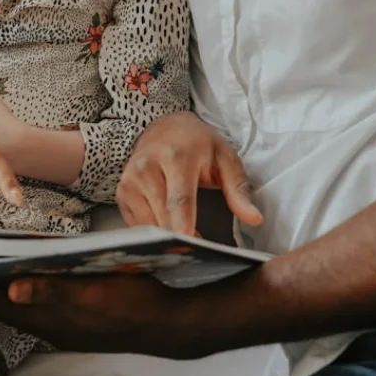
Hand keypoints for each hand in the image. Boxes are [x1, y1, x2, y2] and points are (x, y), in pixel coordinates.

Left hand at [0, 273, 206, 357]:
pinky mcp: (76, 319)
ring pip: (21, 304)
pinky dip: (23, 289)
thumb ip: (53, 290)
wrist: (169, 322)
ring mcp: (64, 324)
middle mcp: (52, 325)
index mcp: (51, 318)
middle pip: (4, 304)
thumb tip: (12, 287)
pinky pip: (38, 304)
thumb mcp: (94, 291)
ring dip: (0, 286)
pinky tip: (24, 272)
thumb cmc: (133, 302)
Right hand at [117, 111, 261, 235]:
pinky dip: (153, 231)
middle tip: (198, 248)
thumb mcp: (225, 159)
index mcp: (176, 156)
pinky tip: (166, 225)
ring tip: (184, 232)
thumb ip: (238, 191)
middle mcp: (147, 166)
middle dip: (180, 238)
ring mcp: (130, 179)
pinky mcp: (122, 190)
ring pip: (148, 224)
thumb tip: (253, 219)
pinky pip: (137, 224)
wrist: (165, 127)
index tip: (194, 249)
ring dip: (166, 236)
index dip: (185, 229)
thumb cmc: (198, 144)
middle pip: (162, 216)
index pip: (179, 201)